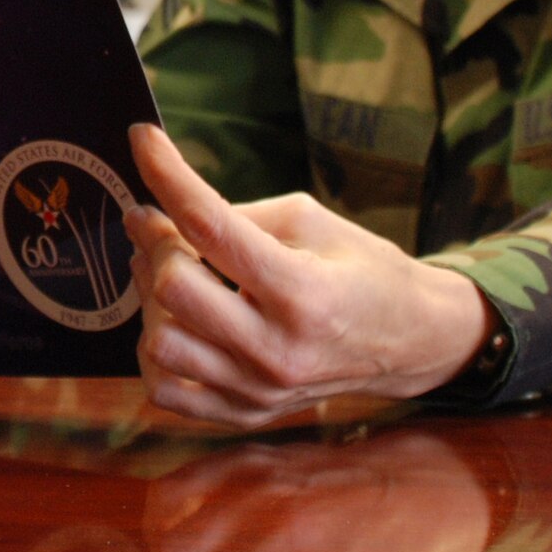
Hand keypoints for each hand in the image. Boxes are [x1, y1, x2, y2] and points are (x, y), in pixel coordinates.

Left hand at [125, 123, 491, 426]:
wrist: (410, 340)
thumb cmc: (361, 269)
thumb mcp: (311, 221)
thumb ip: (237, 217)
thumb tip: (166, 214)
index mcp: (301, 290)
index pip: (211, 226)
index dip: (166, 175)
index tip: (142, 138)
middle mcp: (278, 348)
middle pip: (173, 288)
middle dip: (156, 241)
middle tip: (158, 222)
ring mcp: (260, 389)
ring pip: (160, 343)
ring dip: (151, 299)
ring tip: (170, 272)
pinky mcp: (247, 413)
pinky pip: (167, 390)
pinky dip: (157, 351)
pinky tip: (174, 321)